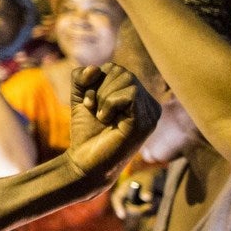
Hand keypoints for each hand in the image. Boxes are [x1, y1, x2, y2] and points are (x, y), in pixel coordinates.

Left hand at [64, 62, 160, 179]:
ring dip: (102, 96)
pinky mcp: (145, 122)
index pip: (116, 69)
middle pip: (121, 72)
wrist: (85, 161)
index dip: (95, 81)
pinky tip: (105, 119)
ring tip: (100, 116)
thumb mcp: (80, 97)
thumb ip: (82, 77)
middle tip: (93, 109)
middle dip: (98, 88)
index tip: (89, 103)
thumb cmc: (86, 131)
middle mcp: (148, 103)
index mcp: (137, 96)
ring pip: (126, 80)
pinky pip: (129, 94)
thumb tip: (95, 68)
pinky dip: (109, 103)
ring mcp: (149, 113)